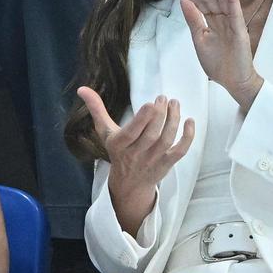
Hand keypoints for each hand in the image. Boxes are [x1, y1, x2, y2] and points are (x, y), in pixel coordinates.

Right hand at [78, 87, 193, 230]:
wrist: (129, 184)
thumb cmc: (117, 151)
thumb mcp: (104, 132)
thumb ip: (96, 109)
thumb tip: (82, 88)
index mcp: (119, 145)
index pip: (131, 133)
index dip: (142, 120)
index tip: (150, 103)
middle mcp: (136, 154)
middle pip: (151, 136)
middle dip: (160, 115)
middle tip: (163, 98)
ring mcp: (153, 160)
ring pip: (166, 140)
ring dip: (173, 121)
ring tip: (175, 104)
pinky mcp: (167, 164)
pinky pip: (180, 151)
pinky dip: (187, 137)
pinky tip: (189, 121)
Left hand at [172, 0, 264, 107]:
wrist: (232, 81)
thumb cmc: (217, 62)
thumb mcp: (199, 39)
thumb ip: (193, 20)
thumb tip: (183, 1)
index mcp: (212, 21)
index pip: (201, 2)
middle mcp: (222, 18)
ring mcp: (232, 23)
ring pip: (221, 0)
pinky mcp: (240, 30)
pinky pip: (236, 11)